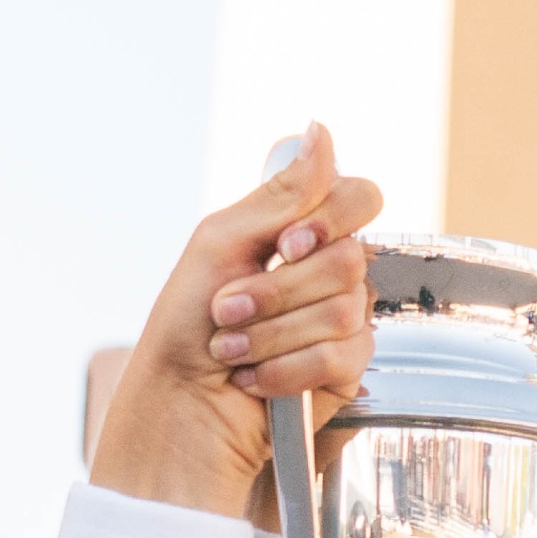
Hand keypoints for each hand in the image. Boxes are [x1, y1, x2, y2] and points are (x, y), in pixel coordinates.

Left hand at [87, 125, 382, 518]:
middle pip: (348, 259)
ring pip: (343, 311)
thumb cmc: (184, 325)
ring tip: (230, 350)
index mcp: (301, 232)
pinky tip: (253, 381)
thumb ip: (281, 194)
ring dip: (271, 334)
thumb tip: (319, 129)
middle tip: (227, 309)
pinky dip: (285, 370)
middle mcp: (327, 273)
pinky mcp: (344, 373)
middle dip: (276, 290)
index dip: (332, 219)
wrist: (177, 408)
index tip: (287, 243)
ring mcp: (341, 323)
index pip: (359, 198)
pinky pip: (340, 357)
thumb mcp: (221, 243)